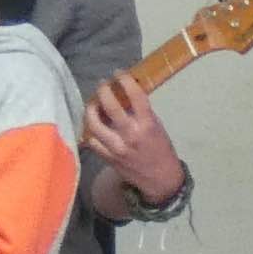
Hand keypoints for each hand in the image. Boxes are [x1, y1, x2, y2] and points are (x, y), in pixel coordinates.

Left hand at [84, 74, 187, 210]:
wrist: (160, 180)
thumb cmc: (161, 150)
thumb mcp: (156, 127)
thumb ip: (141, 112)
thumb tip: (124, 94)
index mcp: (148, 125)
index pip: (135, 96)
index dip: (124, 80)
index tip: (119, 73)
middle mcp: (131, 135)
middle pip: (110, 106)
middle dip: (104, 90)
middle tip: (103, 85)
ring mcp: (117, 147)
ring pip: (94, 123)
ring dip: (91, 109)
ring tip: (93, 103)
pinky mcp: (108, 158)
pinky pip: (92, 140)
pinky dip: (91, 130)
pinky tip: (94, 124)